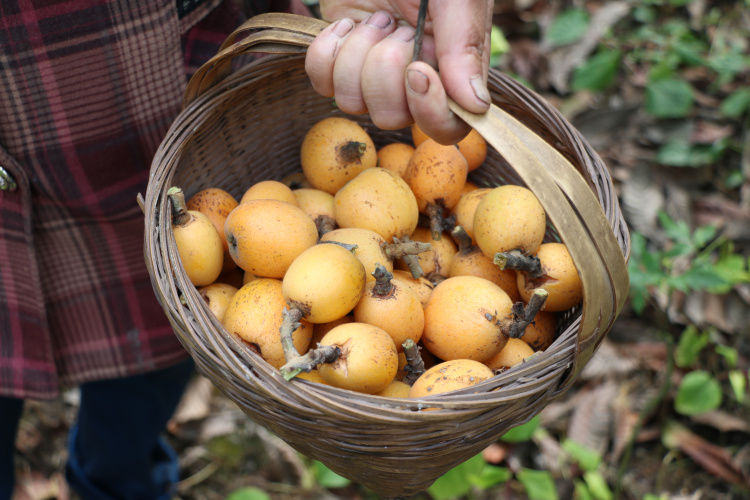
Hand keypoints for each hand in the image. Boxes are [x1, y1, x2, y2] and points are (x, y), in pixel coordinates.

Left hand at [305, 0, 492, 144]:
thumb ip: (465, 47)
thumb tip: (477, 106)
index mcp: (453, 71)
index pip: (446, 127)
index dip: (429, 112)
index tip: (418, 70)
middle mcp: (414, 80)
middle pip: (392, 118)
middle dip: (384, 71)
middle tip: (397, 26)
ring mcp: (373, 73)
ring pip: (352, 103)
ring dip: (358, 55)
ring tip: (377, 18)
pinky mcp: (340, 59)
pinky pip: (322, 83)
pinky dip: (329, 51)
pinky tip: (348, 23)